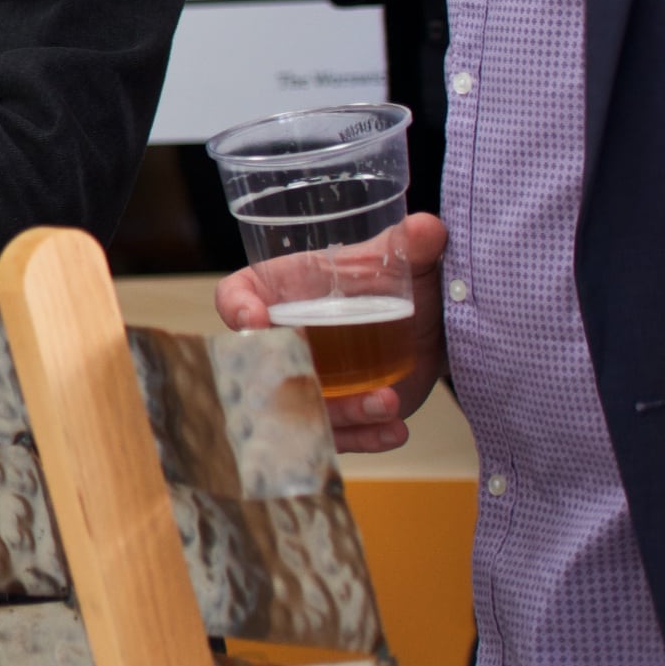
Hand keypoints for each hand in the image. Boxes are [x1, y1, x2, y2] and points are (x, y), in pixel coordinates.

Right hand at [215, 211, 445, 451]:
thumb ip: (410, 244)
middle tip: (326, 379)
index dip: (237, 310)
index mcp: (280, 292)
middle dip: (295, 377)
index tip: (256, 319)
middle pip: (267, 366)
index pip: (235, 297)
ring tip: (387, 401)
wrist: (427, 320)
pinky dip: (368, 438)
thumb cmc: (389, 279)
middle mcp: (287, 340)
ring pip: (308, 408)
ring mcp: (314, 380)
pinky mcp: (345, 412)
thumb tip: (428, 227)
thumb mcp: (397, 259)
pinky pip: (343, 436)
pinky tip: (395, 431)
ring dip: (344, 413)